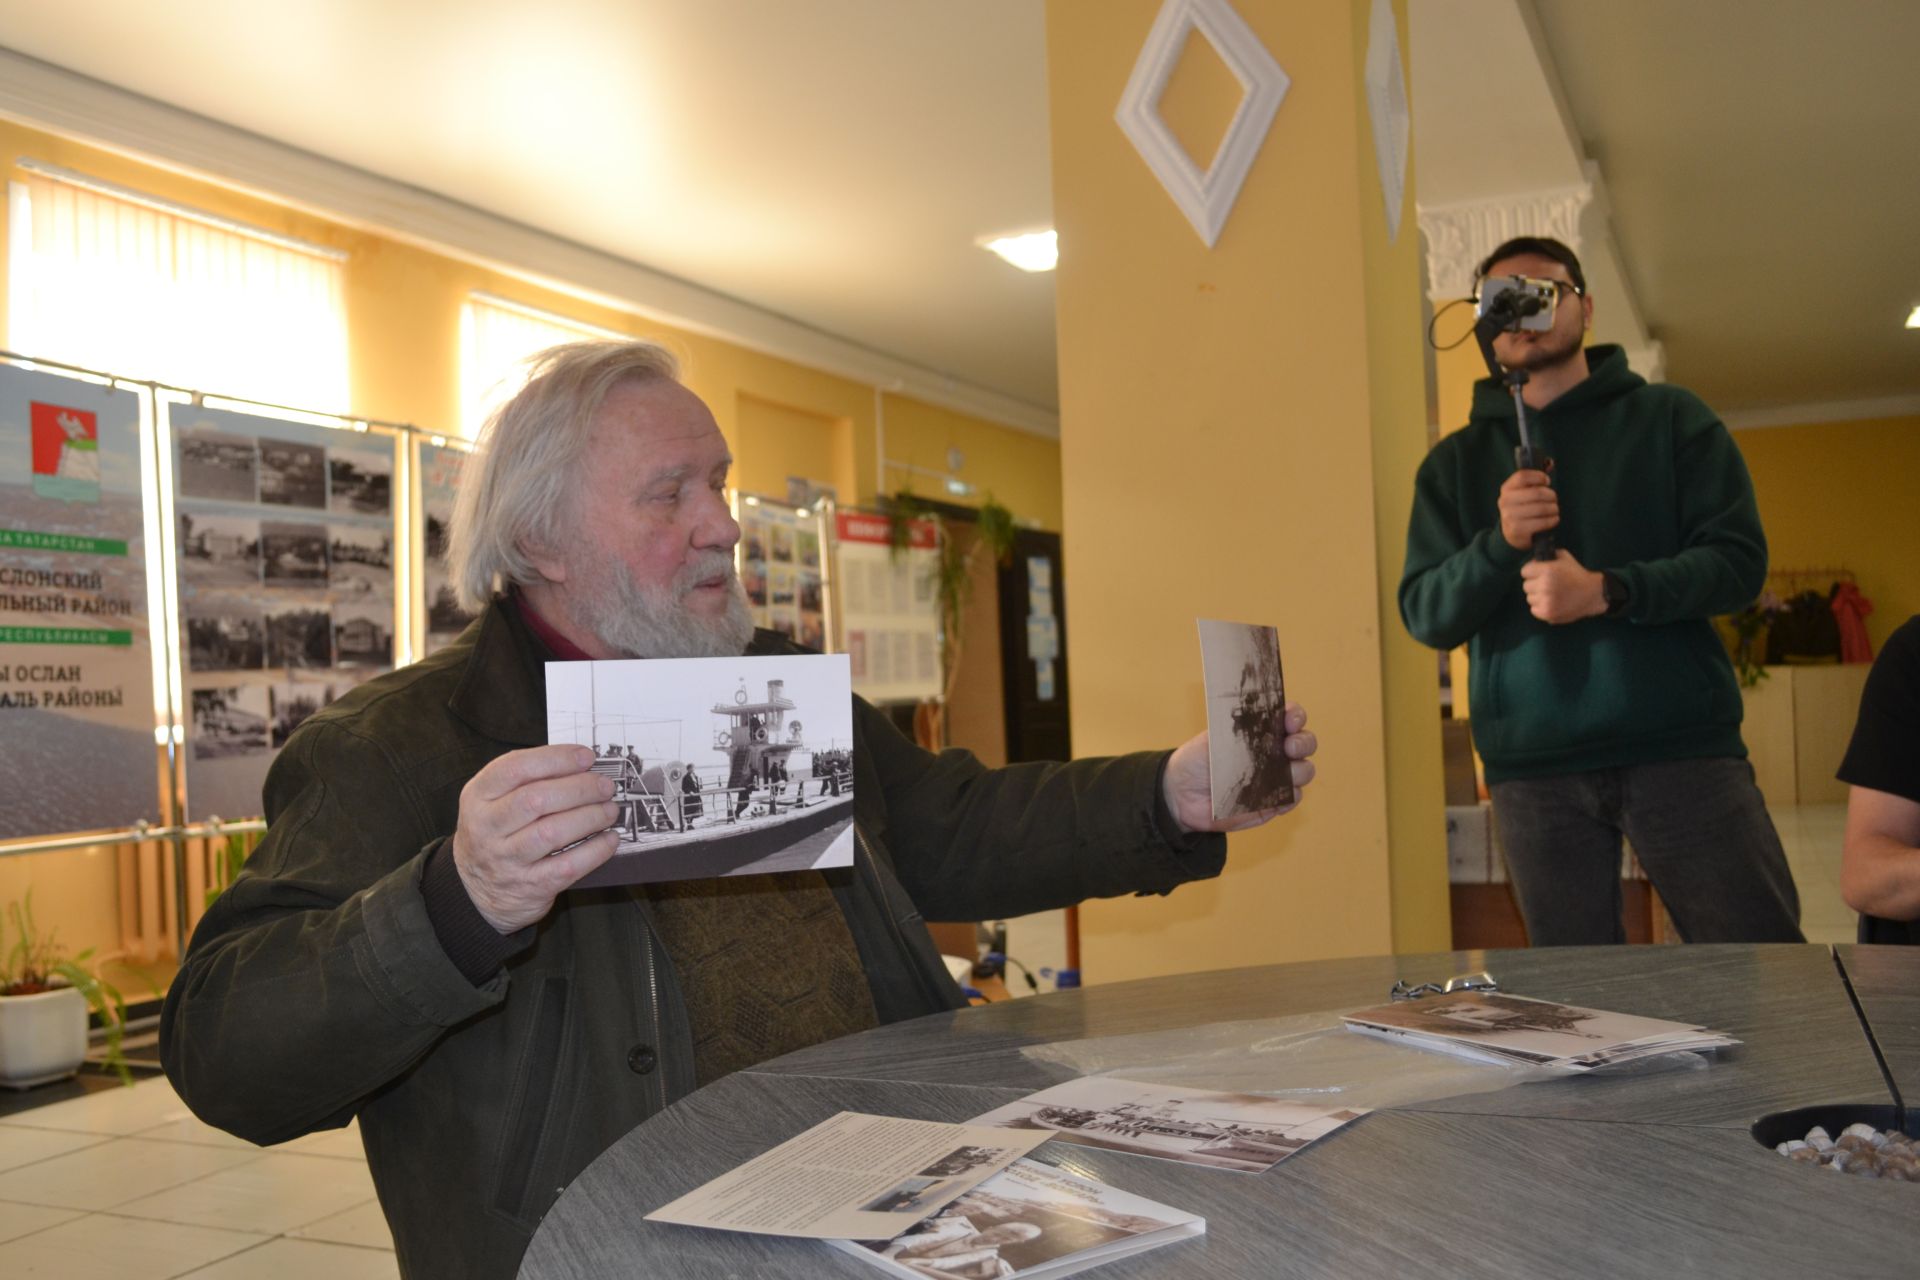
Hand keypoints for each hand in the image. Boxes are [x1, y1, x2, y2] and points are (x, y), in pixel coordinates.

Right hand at [452, 745, 620, 932]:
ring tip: (610, 809)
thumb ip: (530, 780)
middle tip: (605, 786)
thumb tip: (581, 766)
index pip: (515, 768)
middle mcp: (487, 827)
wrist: (477, 889)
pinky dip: (595, 850)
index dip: (556, 759)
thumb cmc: (496, 833)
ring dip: (590, 817)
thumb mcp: (495, 800)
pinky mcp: (528, 885)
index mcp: (478, 796)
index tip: (586, 757)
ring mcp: (506, 860)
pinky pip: (567, 866)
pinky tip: (609, 839)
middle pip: (536, 800)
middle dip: (579, 788)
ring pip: (552, 833)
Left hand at [1162, 702, 1316, 833]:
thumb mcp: (1213, 739)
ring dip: (1299, 770)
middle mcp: (1275, 751)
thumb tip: (1260, 728)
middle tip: (1288, 747)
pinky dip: (1290, 796)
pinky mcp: (1273, 802)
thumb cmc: (1198, 760)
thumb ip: (1239, 732)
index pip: (1290, 717)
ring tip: (1283, 772)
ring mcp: (1277, 777)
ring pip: (1304, 770)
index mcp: (1263, 730)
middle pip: (1306, 743)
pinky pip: (1293, 799)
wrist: (1182, 793)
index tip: (1289, 720)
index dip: (1295, 716)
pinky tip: (1277, 794)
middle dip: (1303, 742)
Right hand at [1498, 469, 1558, 550]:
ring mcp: (1510, 516)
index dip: (1538, 477)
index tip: (1547, 481)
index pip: (1523, 476)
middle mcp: (1505, 501)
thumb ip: (1535, 479)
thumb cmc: (1523, 508)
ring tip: (1554, 510)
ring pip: (1541, 508)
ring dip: (1553, 509)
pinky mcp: (1518, 529)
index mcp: (1506, 489)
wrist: (1512, 534)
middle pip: (1536, 493)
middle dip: (1551, 496)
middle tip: (1554, 499)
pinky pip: (1542, 522)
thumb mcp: (1524, 493)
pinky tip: (1553, 519)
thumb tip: (1550, 463)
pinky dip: (1552, 520)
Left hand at [1520, 550, 1606, 624]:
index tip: (1539, 573)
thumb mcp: (1564, 557)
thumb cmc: (1577, 574)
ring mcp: (1546, 601)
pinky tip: (1552, 602)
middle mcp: (1545, 585)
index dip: (1532, 571)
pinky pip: (1534, 610)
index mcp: (1547, 570)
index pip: (1524, 571)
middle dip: (1535, 584)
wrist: (1592, 594)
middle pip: (1526, 585)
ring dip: (1538, 596)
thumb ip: (1547, 556)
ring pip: (1529, 598)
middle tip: (1548, 584)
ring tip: (1551, 594)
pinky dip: (1541, 607)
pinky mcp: (1548, 613)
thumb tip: (1533, 561)